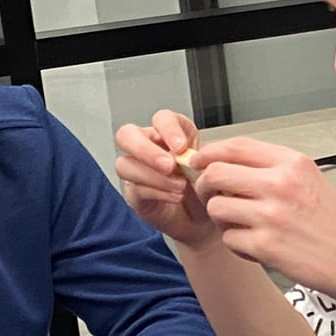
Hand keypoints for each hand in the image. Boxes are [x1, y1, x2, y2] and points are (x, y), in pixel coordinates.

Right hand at [115, 110, 219, 250]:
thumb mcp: (211, 168)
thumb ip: (202, 158)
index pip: (161, 118)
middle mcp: (149, 146)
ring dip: (154, 177)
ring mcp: (137, 169)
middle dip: (146, 150)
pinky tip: (175, 196)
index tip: (182, 147)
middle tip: (170, 166)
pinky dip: (157, 192)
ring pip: (124, 164)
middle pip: (126, 135)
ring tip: (180, 187)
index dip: (168, 129)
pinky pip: (134, 188)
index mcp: (171, 133)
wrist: (205, 217)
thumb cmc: (206, 185)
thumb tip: (193, 157)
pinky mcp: (134, 192)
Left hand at [192, 137, 335, 302]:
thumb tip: (230, 165)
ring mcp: (271, 215)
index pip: (236, 146)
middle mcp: (280, 184)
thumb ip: (274, 170)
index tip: (200, 161)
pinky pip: (229, 239)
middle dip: (206, 186)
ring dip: (222, 219)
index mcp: (293, 164)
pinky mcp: (265, 245)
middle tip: (213, 197)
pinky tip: (256, 246)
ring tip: (242, 226)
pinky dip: (237, 244)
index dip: (210, 152)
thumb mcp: (312, 181)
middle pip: (216, 174)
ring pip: (216, 208)